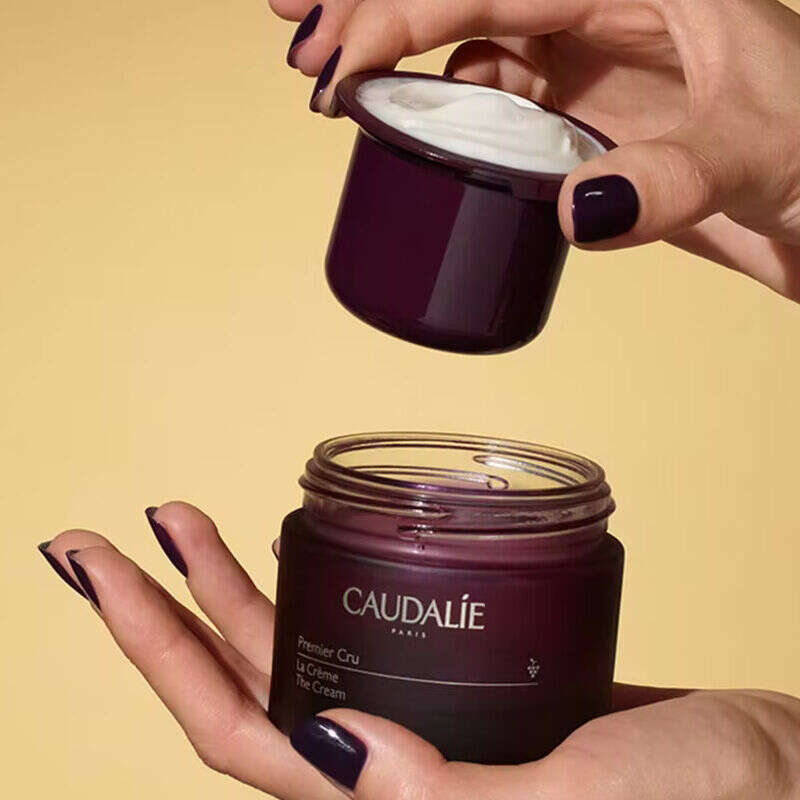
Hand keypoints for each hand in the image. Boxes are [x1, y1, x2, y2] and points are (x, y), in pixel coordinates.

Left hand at [39, 502, 799, 798]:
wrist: (773, 767)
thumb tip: (335, 752)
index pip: (235, 735)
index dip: (155, 647)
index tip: (99, 564)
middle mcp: (389, 779)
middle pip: (247, 688)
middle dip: (172, 606)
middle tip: (126, 526)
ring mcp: (424, 731)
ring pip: (297, 657)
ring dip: (236, 588)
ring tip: (192, 520)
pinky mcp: (466, 695)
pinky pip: (359, 639)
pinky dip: (316, 591)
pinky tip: (301, 547)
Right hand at [274, 0, 799, 299]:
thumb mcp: (752, 155)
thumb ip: (667, 181)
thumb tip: (572, 209)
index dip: (405, 14)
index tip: (339, 60)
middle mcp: (604, 15)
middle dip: (377, 10)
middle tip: (298, 34)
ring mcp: (588, 70)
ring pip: (470, 48)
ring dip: (400, 59)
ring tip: (334, 78)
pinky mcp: (580, 124)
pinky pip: (494, 107)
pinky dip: (444, 112)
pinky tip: (408, 117)